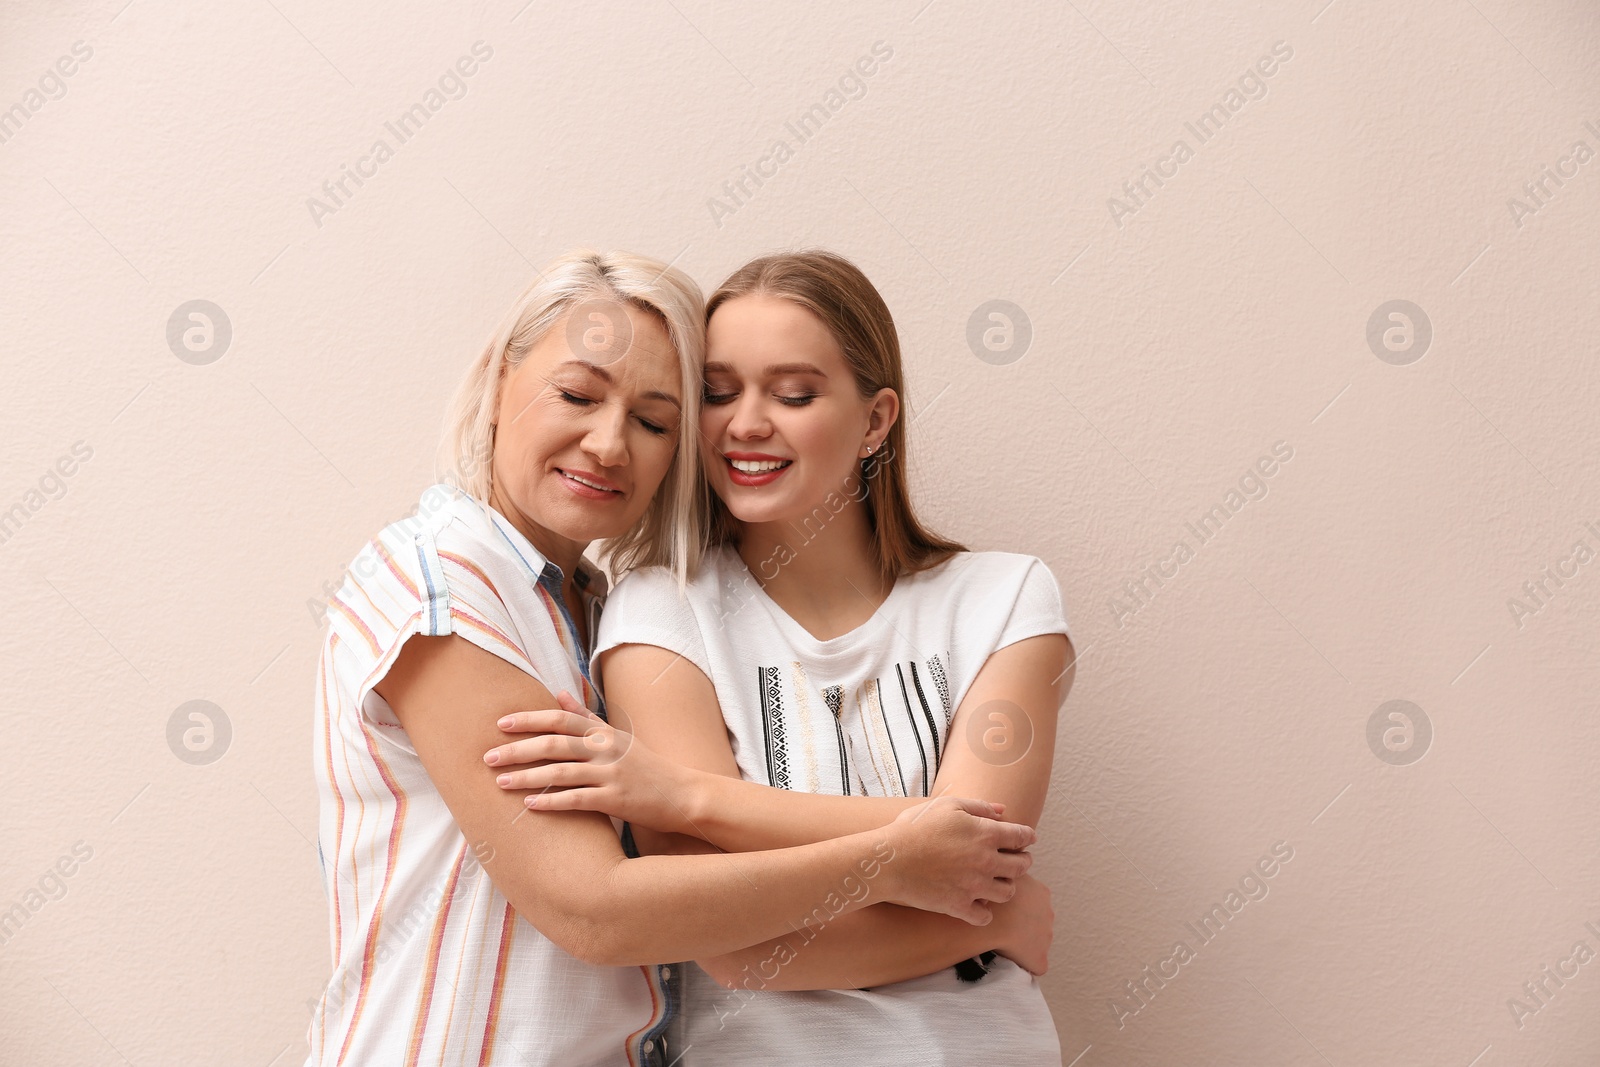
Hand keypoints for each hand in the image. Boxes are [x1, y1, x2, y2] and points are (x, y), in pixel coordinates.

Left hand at [485, 691, 694, 834]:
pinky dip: (551, 802)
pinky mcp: (615, 800)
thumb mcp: (619, 736)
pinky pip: (577, 800)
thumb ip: (587, 716)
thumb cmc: (646, 766)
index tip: (501, 723)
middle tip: (488, 756)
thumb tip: (558, 693)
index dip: (529, 719)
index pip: (560, 718)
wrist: (682, 794)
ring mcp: (611, 774)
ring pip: (560, 773)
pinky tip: (529, 805)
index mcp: (604, 732)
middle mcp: (606, 749)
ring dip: (527, 777)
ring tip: (500, 782)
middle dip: (518, 749)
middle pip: (554, 743)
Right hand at [876, 796, 1035, 925]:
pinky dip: (985, 912)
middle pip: (1021, 867)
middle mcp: (986, 862)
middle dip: (1023, 861)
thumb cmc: (915, 827)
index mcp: (985, 834)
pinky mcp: (960, 906)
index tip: (1027, 838)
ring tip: (998, 882)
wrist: (889, 860)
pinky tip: (979, 903)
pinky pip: (985, 917)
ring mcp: (974, 886)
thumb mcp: (947, 806)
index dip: (1027, 836)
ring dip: (1006, 886)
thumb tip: (1003, 811)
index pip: (1021, 837)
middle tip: (1018, 860)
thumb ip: (979, 806)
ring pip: (1008, 893)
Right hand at [991, 874, 1053, 974]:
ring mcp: (1046, 937)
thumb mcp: (1000, 871)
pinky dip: (1025, 962)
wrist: (990, 920)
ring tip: (999, 940)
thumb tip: (1002, 866)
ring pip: (1034, 939)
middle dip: (1021, 921)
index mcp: (1041, 892)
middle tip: (999, 922)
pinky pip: (1034, 963)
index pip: (1031, 898)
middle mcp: (1048, 913)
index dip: (1015, 903)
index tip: (1001, 906)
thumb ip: (1007, 871)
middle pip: (1034, 918)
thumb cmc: (991, 894)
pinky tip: (1009, 959)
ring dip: (1021, 940)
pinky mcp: (1039, 959)